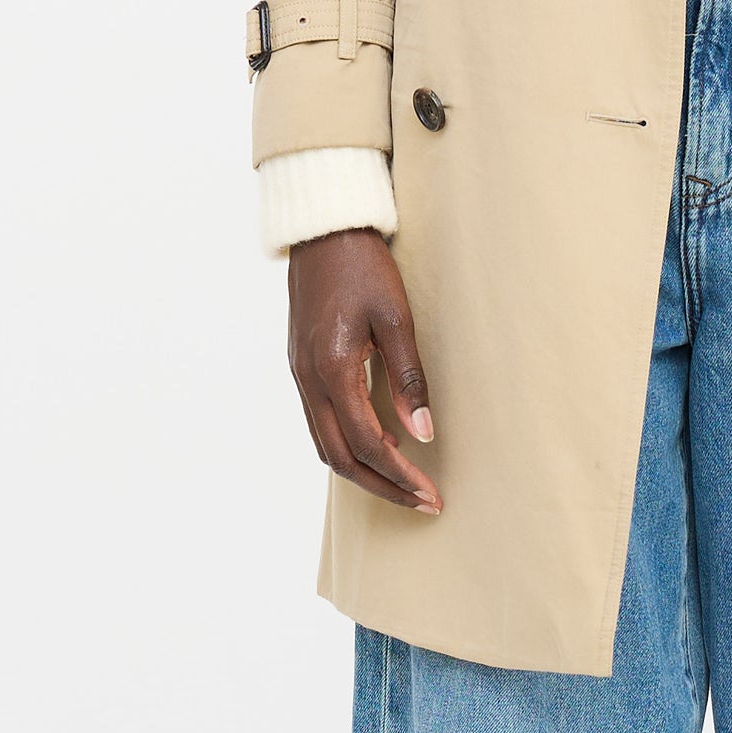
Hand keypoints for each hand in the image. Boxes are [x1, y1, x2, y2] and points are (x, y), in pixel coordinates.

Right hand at [287, 232, 440, 511]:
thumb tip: (423, 433)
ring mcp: (300, 375)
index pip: (367, 443)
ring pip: (326, 445)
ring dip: (363, 471)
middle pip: (340, 458)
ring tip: (405, 483)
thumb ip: (408, 378)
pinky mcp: (301, 367)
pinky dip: (348, 445)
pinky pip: (320, 424)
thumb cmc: (364, 267)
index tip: (431, 494)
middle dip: (382, 486)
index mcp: (331, 369)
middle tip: (423, 501)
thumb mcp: (396, 318)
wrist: (322, 231)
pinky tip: (379, 445)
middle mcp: (308, 380)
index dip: (400, 475)